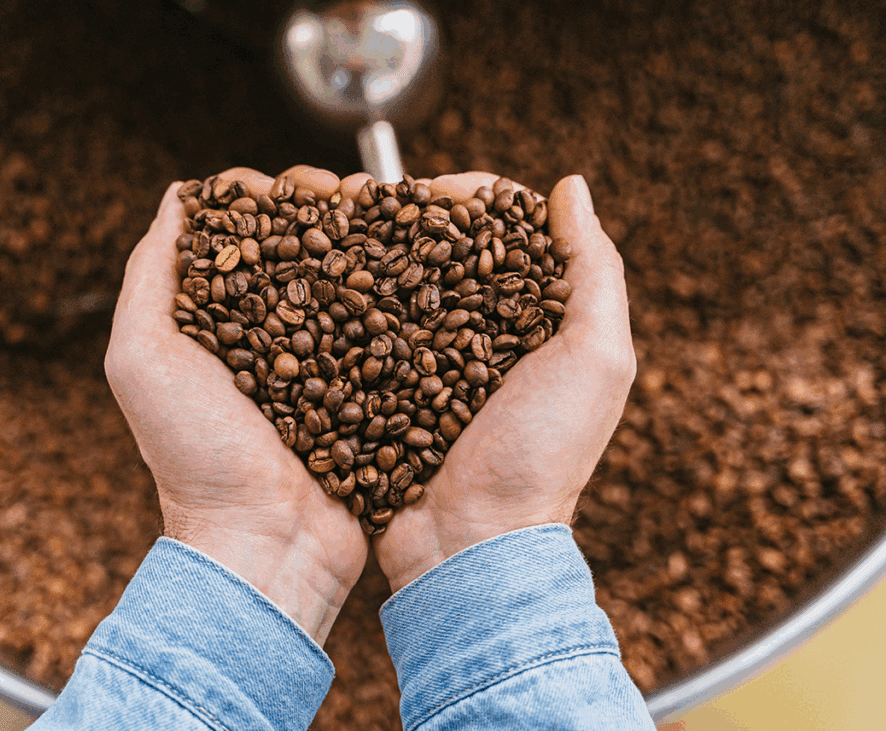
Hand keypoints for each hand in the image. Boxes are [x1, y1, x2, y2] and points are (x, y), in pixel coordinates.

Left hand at [104, 166, 369, 644]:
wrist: (266, 540)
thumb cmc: (195, 455)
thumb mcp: (142, 358)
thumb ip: (150, 275)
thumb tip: (179, 195)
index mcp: (216, 319)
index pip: (243, 234)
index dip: (268, 197)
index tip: (295, 185)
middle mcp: (270, 333)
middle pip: (302, 248)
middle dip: (327, 210)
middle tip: (351, 195)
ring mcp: (323, 359)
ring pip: (350, 280)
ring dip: (370, 242)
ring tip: (392, 216)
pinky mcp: (367, 386)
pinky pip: (387, 328)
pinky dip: (402, 292)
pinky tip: (421, 265)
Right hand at [372, 173, 636, 591]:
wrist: (471, 542)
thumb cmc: (543, 454)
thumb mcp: (596, 360)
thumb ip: (594, 271)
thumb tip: (570, 186)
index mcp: (538, 321)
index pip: (509, 236)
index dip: (479, 201)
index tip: (444, 188)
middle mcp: (483, 335)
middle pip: (446, 253)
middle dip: (410, 219)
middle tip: (371, 196)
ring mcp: (429, 362)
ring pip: (397, 286)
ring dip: (368, 252)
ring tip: (335, 222)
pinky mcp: (385, 387)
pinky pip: (363, 332)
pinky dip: (343, 300)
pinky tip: (317, 275)